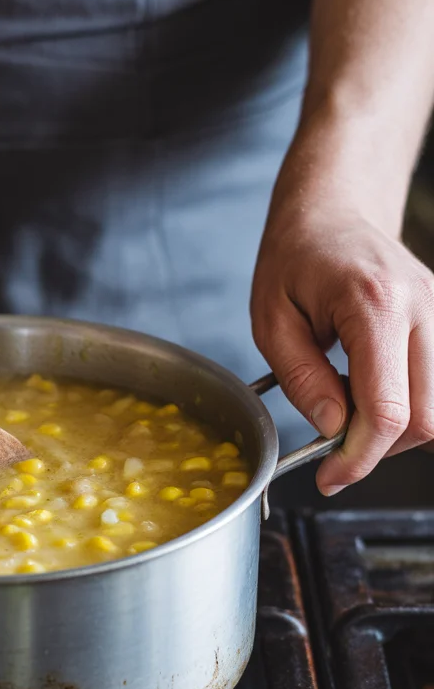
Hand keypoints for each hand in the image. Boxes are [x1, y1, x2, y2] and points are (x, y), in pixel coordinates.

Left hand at [251, 202, 433, 494]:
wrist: (334, 211)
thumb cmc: (295, 258)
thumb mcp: (271, 319)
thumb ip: (301, 377)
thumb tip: (331, 428)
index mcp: (374, 305)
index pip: (388, 410)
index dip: (360, 457)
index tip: (330, 477)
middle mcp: (423, 308)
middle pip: (425, 418)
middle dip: (377, 450)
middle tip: (333, 452)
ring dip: (395, 430)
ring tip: (347, 408)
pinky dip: (407, 406)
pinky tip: (370, 392)